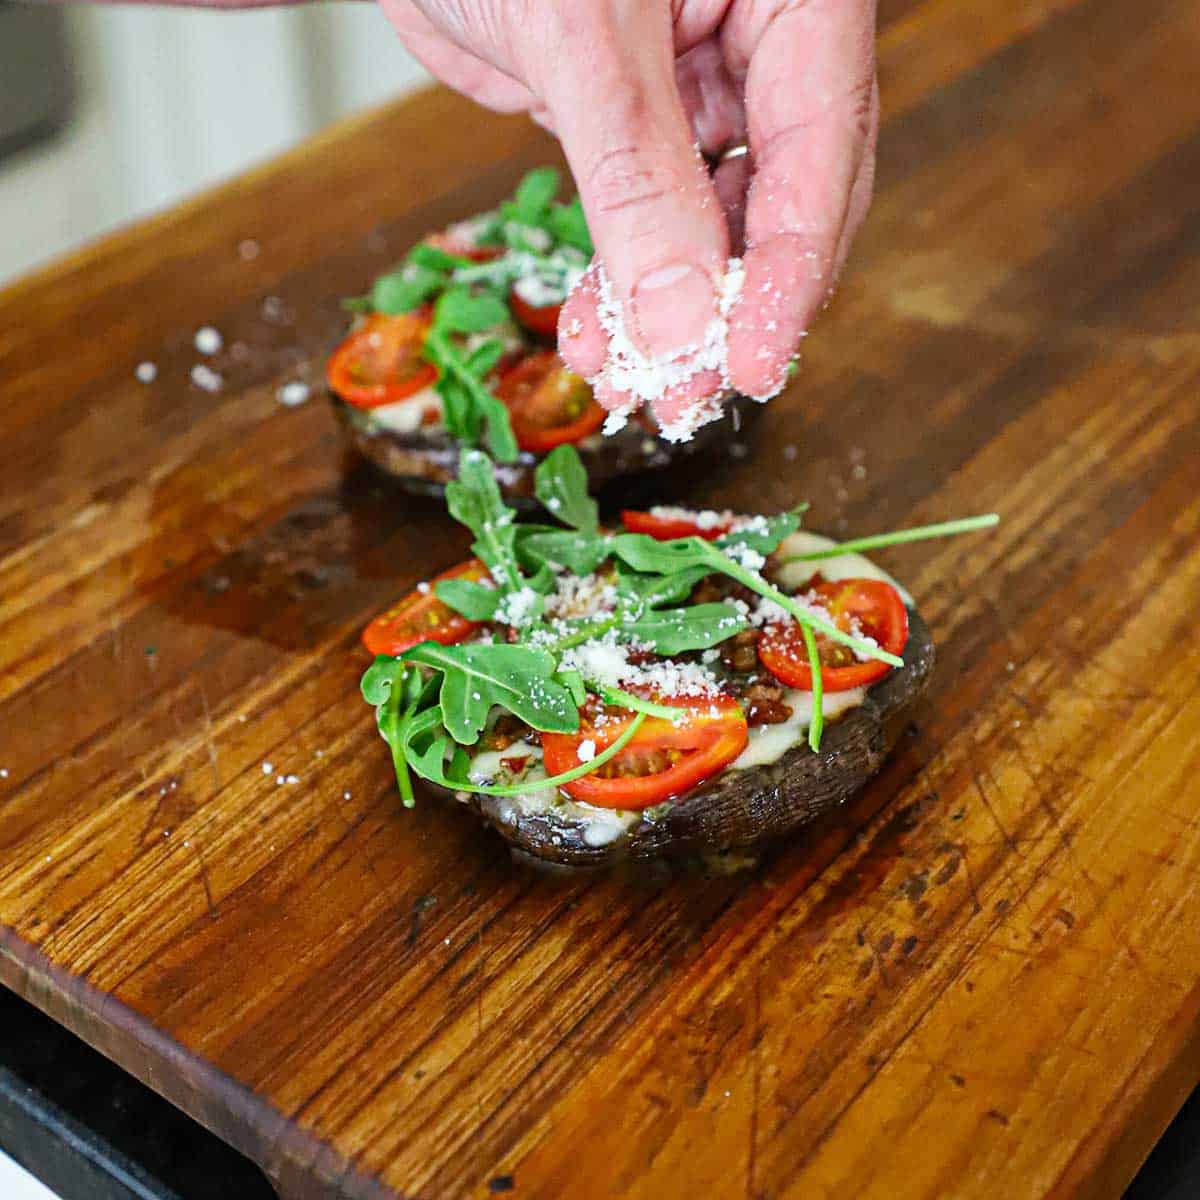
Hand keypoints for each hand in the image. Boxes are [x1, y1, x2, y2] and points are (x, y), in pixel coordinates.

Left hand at [381, 0, 877, 429]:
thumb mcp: (580, 35)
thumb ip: (637, 178)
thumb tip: (680, 320)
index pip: (821, 148)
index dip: (789, 270)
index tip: (751, 363)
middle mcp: (763, 38)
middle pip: (783, 200)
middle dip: (728, 307)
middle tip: (687, 391)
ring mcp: (703, 82)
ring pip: (713, 224)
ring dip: (668, 310)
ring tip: (627, 378)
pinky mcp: (642, 120)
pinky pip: (652, 218)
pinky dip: (624, 281)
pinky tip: (595, 334)